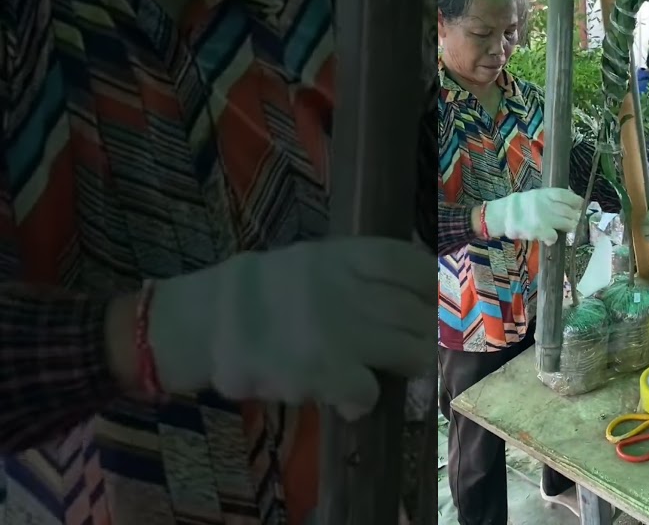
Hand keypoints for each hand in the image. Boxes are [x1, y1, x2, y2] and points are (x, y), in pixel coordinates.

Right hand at [147, 238, 433, 420]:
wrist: (199, 322)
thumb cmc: (259, 293)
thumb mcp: (311, 262)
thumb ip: (357, 270)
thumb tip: (417, 280)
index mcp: (342, 256)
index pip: (411, 265)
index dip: (435, 285)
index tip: (443, 301)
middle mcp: (347, 287)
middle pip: (418, 312)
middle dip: (431, 333)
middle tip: (428, 346)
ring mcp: (337, 328)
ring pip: (408, 349)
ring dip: (411, 364)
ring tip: (402, 370)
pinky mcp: (322, 369)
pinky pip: (368, 389)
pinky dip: (365, 399)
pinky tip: (352, 400)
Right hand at [484, 188, 583, 244]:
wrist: (499, 215)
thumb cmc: (518, 206)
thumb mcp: (534, 196)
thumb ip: (549, 198)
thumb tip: (569, 202)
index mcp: (544, 193)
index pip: (566, 195)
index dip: (576, 201)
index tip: (581, 205)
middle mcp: (545, 203)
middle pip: (570, 211)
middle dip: (574, 218)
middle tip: (573, 222)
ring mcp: (543, 217)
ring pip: (567, 223)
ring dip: (568, 228)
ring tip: (564, 230)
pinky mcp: (538, 230)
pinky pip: (554, 236)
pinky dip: (553, 239)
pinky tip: (548, 238)